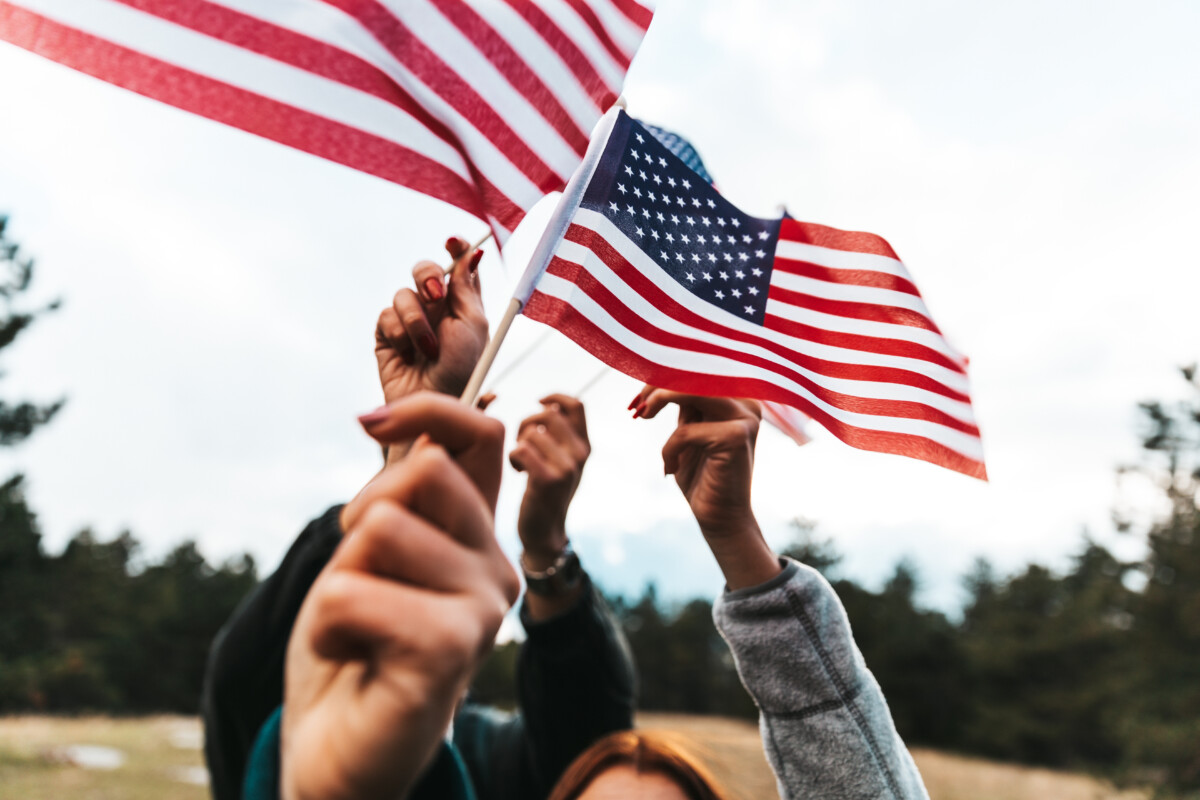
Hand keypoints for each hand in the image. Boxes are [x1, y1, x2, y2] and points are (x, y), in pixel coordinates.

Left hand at [284, 394, 518, 799]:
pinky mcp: (452, 650)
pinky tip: (348, 655)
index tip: (369, 426)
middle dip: (359, 515)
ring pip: (381, 528)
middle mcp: (495, 567)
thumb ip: (398, 494)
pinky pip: (351, 592)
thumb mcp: (368, 554)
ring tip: (356, 627)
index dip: (429, 409)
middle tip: (357, 576)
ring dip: (338, 578)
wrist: (334, 751)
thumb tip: (394, 421)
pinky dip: (326, 623)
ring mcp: (483, 609)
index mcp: (477, 537)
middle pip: (421, 471)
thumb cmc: (350, 646)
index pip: (481, 437)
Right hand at [375, 237, 487, 405]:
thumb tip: (472, 253)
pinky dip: (399, 334)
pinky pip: (386, 315)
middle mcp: (436, 309)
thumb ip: (467, 288)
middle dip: (428, 277)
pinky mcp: (387, 335)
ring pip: (403, 294)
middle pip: (425, 270)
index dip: (456, 249)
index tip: (453, 242)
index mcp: (462, 304)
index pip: (458, 266)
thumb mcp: (473, 325)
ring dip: (416, 321)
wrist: (432, 402)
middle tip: (435, 295)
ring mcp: (410, 321)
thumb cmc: (461, 368)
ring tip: (427, 349)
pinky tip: (408, 355)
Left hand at [509, 394, 589, 564]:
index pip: (577, 404)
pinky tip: (519, 472)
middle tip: (522, 442)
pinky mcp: (548, 481)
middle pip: (548, 414)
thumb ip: (560, 435)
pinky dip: (513, 458)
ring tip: (521, 462)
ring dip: (517, 444)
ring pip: (531, 433)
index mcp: (585, 445)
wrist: (545, 532)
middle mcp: (580, 454)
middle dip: (527, 423)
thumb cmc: (546, 491)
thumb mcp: (562, 461)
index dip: (555, 396)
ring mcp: (567, 468)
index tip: (539, 403)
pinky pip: (522, 449)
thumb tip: (547, 405)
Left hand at [632, 386, 780, 589]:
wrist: (719, 518)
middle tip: (635, 406)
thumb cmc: (701, 476)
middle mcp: (747, 403)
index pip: (697, 371)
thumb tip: (658, 374)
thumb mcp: (688, 431)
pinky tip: (671, 468)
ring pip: (691, 391)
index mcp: (738, 398)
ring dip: (658, 400)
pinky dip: (670, 448)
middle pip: (694, 373)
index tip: (637, 395)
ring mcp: (746, 418)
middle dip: (656, 384)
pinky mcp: (737, 436)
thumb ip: (685, 403)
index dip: (663, 375)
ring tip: (642, 416)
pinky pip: (687, 431)